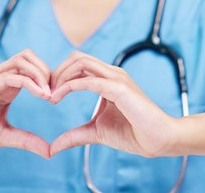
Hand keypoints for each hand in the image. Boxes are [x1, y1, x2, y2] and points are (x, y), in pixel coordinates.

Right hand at [0, 50, 51, 157]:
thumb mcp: (3, 136)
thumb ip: (26, 140)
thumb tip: (49, 151)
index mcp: (6, 87)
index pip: (31, 68)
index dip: (48, 78)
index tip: (58, 97)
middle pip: (28, 56)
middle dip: (46, 70)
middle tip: (55, 92)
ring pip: (20, 60)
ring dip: (39, 72)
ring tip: (48, 93)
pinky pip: (8, 76)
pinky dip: (28, 82)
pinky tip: (39, 94)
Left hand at [49, 51, 177, 157]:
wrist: (158, 140)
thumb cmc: (133, 134)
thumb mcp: (95, 132)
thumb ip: (74, 135)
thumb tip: (53, 147)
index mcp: (108, 79)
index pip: (78, 64)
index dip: (60, 76)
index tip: (48, 95)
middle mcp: (112, 74)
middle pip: (77, 57)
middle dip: (57, 71)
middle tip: (46, 93)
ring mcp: (117, 78)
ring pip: (81, 62)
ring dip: (61, 76)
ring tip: (51, 95)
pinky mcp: (120, 88)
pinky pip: (89, 80)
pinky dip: (70, 86)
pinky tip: (58, 97)